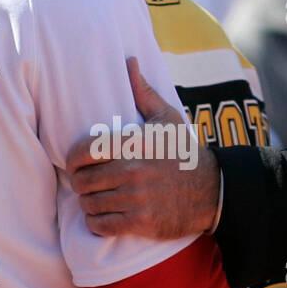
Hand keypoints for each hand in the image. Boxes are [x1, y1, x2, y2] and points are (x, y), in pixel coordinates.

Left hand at [68, 58, 220, 239]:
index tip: (77, 165)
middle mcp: (131, 170)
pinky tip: (103, 217)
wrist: (214, 190)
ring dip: (89, 204)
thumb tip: (129, 61)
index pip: (83, 152)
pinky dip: (96, 223)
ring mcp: (135, 198)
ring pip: (89, 205)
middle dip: (81, 184)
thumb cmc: (185, 152)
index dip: (72, 160)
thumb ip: (143, 92)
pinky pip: (101, 226)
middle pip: (82, 182)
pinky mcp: (141, 222)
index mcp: (132, 144)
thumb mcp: (167, 118)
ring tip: (97, 200)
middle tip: (89, 185)